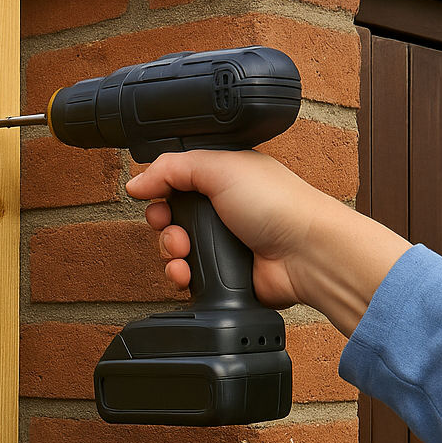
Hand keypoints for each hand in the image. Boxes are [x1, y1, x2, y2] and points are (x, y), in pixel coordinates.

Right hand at [126, 149, 410, 335]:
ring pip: (175, 249)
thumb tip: (137, 181)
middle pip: (170, 216)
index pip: (177, 182)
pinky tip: (186, 274)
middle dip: (161, 224)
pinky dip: (180, 275)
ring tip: (183, 253)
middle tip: (168, 226)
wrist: (304, 253)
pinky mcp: (223, 274)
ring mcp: (223, 243)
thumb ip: (172, 168)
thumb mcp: (219, 166)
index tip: (155, 198)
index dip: (160, 190)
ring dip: (169, 251)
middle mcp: (222, 209)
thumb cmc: (277, 204)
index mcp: (223, 177)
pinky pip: (187, 276)